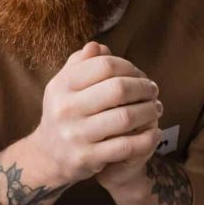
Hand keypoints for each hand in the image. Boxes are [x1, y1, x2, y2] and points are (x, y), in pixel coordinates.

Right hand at [25, 42, 162, 188]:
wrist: (47, 156)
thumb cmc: (64, 113)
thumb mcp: (63, 86)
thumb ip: (79, 64)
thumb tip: (99, 46)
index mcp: (61, 86)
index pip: (104, 65)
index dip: (128, 66)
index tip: (138, 74)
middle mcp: (65, 109)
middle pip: (118, 89)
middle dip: (143, 88)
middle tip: (153, 91)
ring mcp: (76, 135)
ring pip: (125, 117)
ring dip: (149, 111)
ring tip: (156, 109)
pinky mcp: (87, 158)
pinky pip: (126, 146)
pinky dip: (147, 138)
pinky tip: (153, 133)